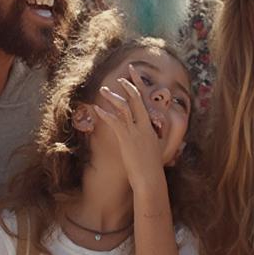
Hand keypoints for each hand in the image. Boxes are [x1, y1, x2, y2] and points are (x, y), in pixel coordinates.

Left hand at [95, 67, 167, 192]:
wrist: (151, 180)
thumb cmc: (152, 169)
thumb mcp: (156, 150)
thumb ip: (154, 139)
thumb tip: (153, 134)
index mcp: (152, 127)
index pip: (147, 101)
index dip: (140, 86)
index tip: (134, 74)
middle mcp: (145, 126)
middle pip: (137, 98)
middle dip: (129, 85)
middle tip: (121, 77)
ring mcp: (136, 131)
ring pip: (124, 107)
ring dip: (112, 96)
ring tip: (103, 90)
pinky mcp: (127, 139)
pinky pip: (114, 122)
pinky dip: (105, 114)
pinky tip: (97, 109)